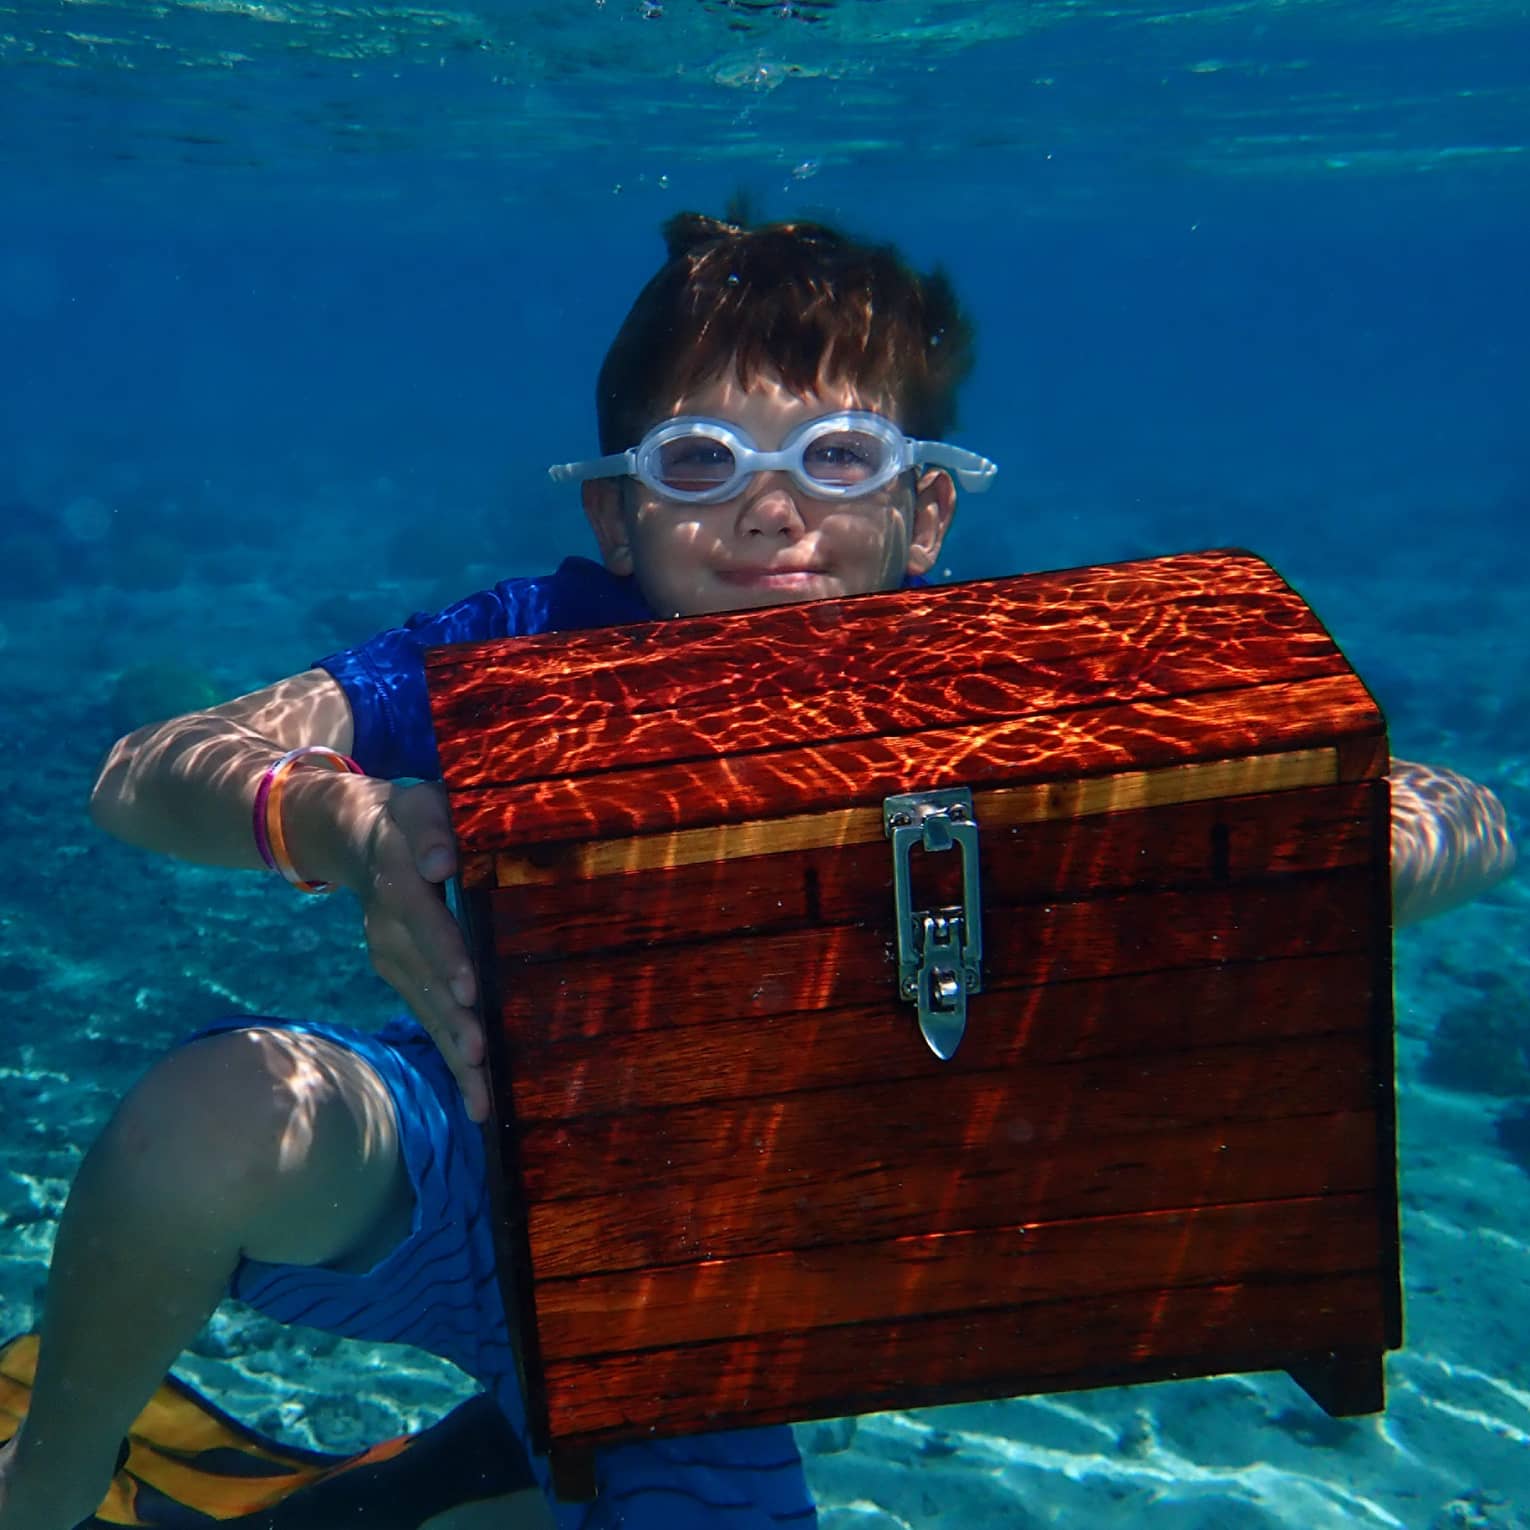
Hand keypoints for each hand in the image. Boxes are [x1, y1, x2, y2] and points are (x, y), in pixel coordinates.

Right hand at [350, 781, 489, 1121]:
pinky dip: (448, 1055)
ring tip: (479, 1099)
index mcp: (399, 883)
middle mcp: (389, 929)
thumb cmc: (410, 814)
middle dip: (451, 1023)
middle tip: (478, 1060)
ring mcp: (391, 956)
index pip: (423, 921)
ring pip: (424, 1009)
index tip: (468, 990)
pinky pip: (426, 1016)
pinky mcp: (399, 974)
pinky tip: (474, 1096)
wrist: (360, 834)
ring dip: (451, 1052)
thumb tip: (442, 863)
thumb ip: (431, 828)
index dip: (445, 955)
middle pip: (423, 979)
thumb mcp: (420, 803)